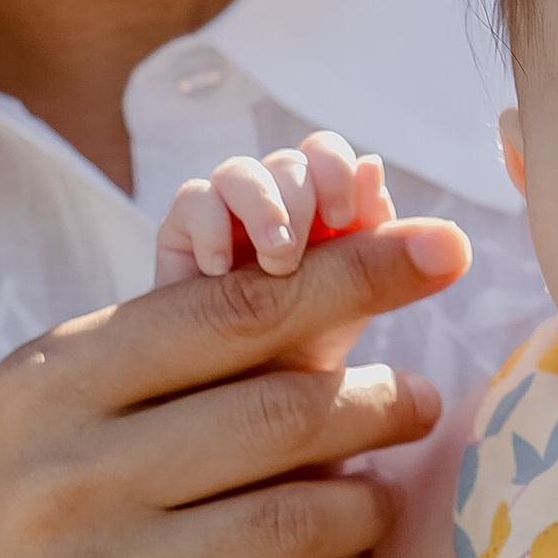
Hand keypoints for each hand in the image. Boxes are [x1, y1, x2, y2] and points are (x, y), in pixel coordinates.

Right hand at [0, 215, 468, 557]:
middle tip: (419, 402)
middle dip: (381, 400)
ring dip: (362, 509)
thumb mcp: (48, 434)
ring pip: (300, 521)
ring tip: (369, 502)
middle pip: (283, 412)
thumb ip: (159, 358)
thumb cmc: (17, 555)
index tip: (443, 247)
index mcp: (45, 386)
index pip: (231, 309)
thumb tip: (319, 264)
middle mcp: (59, 476)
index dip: (354, 272)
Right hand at [155, 135, 395, 372]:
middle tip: (304, 254)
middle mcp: (276, 204)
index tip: (345, 218)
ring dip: (264, 207)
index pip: (327, 156)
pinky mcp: (183, 236)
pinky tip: (220, 271)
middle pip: (289, 160)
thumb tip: (374, 164)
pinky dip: (210, 225)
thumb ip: (371, 240)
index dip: (338, 170)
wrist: (250, 401)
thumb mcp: (352, 299)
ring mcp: (228, 216)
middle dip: (304, 198)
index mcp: (323, 208)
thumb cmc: (306, 347)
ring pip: (241, 171)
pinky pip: (194, 198)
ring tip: (276, 261)